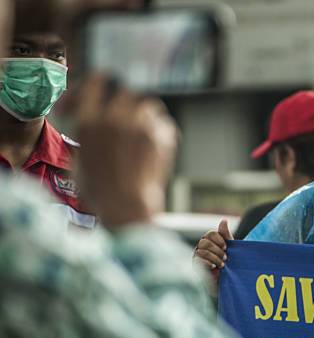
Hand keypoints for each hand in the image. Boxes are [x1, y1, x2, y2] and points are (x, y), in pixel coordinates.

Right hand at [75, 74, 177, 228]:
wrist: (127, 208)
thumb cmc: (99, 193)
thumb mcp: (78, 163)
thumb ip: (85, 139)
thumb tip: (91, 129)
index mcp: (89, 121)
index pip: (97, 81)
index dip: (97, 85)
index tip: (95, 96)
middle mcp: (115, 117)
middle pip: (124, 89)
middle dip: (122, 100)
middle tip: (122, 115)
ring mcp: (141, 125)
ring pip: (147, 103)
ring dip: (143, 114)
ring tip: (139, 132)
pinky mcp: (162, 136)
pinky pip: (163, 123)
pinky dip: (160, 130)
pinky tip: (155, 145)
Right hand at [194, 220, 233, 276]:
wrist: (226, 282)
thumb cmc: (228, 264)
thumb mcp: (230, 249)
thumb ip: (226, 235)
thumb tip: (224, 220)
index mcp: (210, 241)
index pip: (210, 234)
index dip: (218, 239)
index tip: (226, 247)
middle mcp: (201, 248)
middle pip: (205, 241)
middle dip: (217, 250)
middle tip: (226, 258)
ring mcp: (197, 257)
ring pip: (201, 251)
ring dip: (214, 257)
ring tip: (222, 265)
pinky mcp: (195, 266)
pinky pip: (197, 260)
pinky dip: (207, 263)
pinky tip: (213, 267)